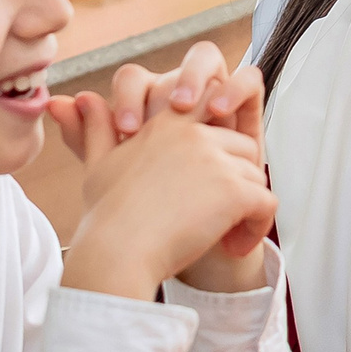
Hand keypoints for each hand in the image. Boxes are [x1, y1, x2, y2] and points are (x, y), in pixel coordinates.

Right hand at [103, 43, 269, 289]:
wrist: (115, 253)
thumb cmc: (105, 216)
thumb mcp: (98, 163)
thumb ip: (98, 127)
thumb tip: (83, 98)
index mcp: (166, 124)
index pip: (209, 105)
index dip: (219, 134)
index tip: (212, 172)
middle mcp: (194, 134)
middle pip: (240, 146)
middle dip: (236, 179)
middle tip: (218, 213)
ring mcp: (215, 160)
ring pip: (256, 175)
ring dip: (247, 206)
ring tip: (226, 234)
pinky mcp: (234, 191)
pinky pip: (266, 202)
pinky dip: (257, 226)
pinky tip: (234, 246)